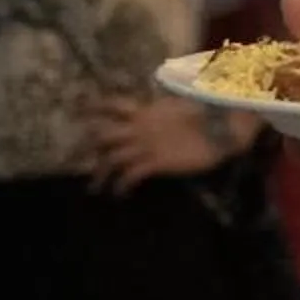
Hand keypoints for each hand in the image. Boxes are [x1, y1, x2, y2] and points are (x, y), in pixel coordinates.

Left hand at [84, 96, 232, 192]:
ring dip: (100, 174)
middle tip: (75, 159)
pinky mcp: (157, 162)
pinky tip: (120, 195)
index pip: (114, 105)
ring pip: (112, 158)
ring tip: (95, 188)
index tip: (79, 111)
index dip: (96, 107)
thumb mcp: (179, 110)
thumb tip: (157, 108)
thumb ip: (162, 113)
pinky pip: (131, 175)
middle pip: (104, 135)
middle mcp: (142, 127)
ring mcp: (148, 145)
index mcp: (146, 111)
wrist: (224, 129)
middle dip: (88, 147)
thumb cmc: (208, 116)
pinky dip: (121, 186)